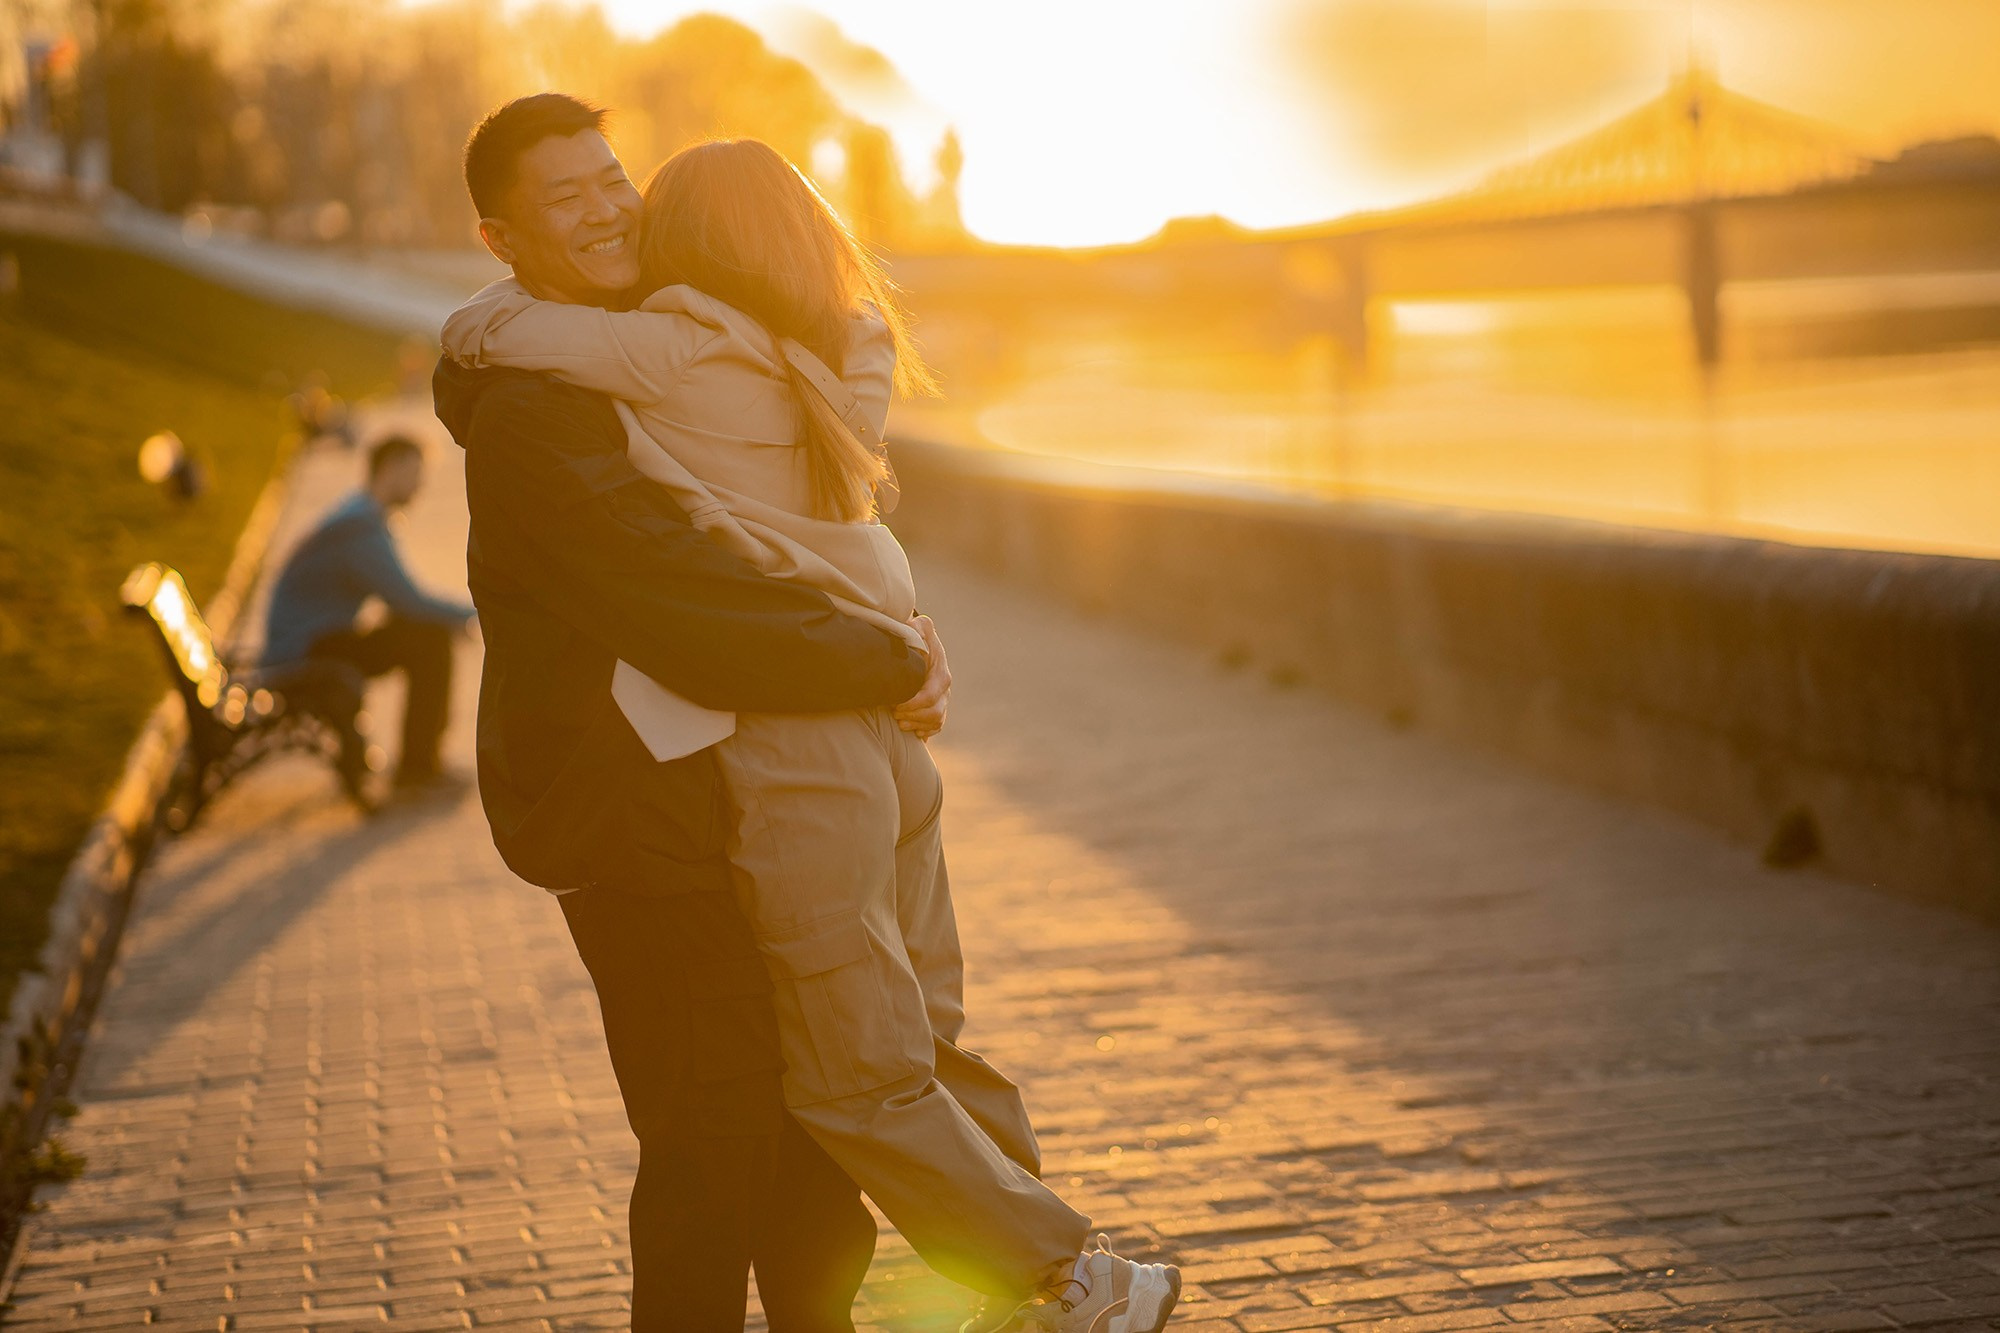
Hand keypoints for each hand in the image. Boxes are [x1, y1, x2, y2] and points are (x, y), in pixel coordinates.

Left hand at [894, 614, 949, 739]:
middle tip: (894, 712)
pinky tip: (912, 731)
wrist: (923, 643)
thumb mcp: (919, 628)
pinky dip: (925, 732)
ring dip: (917, 725)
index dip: (912, 704)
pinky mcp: (939, 708)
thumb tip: (917, 630)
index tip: (895, 704)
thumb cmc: (918, 636)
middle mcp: (945, 690)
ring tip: (899, 722)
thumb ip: (919, 627)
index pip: (930, 696)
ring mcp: (943, 700)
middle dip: (913, 716)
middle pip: (934, 713)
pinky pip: (937, 727)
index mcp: (941, 675)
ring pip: (936, 722)